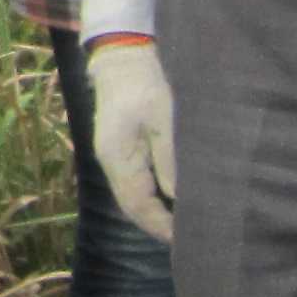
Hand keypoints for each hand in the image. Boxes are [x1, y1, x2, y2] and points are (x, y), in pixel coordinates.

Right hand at [87, 38, 176, 242]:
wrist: (121, 57)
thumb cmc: (145, 85)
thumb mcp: (164, 119)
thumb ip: (169, 160)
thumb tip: (177, 198)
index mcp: (118, 157)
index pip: (137, 205)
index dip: (160, 225)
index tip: (184, 239)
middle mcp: (110, 162)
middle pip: (130, 206)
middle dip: (155, 224)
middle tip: (186, 238)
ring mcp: (111, 155)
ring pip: (130, 196)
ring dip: (151, 212)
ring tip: (179, 225)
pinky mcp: (118, 148)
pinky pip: (131, 183)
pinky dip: (148, 197)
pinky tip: (166, 200)